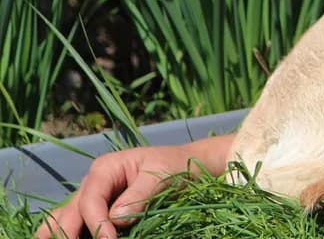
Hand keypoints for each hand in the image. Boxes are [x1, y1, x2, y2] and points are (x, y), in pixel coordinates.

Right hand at [35, 135, 230, 238]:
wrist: (186, 166)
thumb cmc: (174, 167)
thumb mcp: (160, 176)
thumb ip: (138, 196)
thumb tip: (116, 219)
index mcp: (105, 169)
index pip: (90, 201)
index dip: (96, 224)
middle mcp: (92, 183)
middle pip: (71, 212)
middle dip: (67, 233)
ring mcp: (93, 197)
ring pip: (66, 217)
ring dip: (60, 232)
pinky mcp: (99, 211)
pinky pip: (79, 223)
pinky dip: (72, 232)